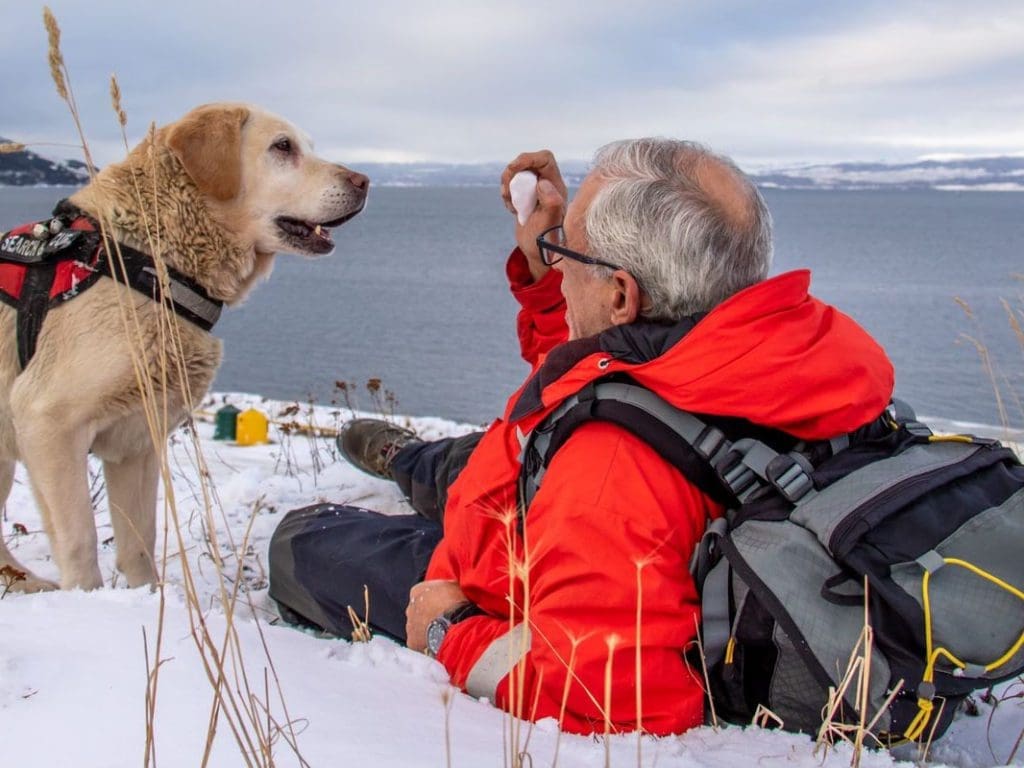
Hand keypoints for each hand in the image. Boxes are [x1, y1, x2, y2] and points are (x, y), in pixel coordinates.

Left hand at [406, 579, 467, 652]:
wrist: (455, 623)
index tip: (443, 605)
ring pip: (417, 628)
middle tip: (443, 618)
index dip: (434, 600)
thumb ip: (448, 586)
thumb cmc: (456, 603)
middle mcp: (410, 608)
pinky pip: (419, 643)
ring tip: (443, 632)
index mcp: (417, 591)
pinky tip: (439, 642)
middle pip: (418, 612)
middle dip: (428, 615)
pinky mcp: (412, 642)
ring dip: (428, 629)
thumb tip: (453, 587)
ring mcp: (410, 626)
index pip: (422, 594)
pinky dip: (427, 643)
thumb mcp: (454, 585)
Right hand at [500, 150, 568, 280]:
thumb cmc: (546, 242)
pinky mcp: (527, 196)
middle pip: (528, 162)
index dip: (528, 158)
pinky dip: (507, 193)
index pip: (545, 159)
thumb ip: (551, 203)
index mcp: (556, 187)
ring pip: (518, 172)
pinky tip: (512, 209)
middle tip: (507, 192)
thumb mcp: (548, 224)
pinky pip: (512, 184)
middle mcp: (548, 185)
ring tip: (511, 204)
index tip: (513, 169)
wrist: (539, 254)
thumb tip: (543, 183)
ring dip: (508, 185)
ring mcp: (536, 190)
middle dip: (513, 173)